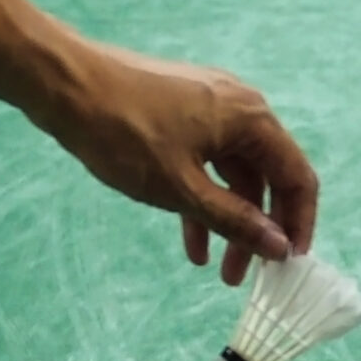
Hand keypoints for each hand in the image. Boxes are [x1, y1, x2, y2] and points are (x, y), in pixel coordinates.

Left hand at [38, 40, 319, 285]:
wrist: (63, 84)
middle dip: (256, 229)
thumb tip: (278, 246)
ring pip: (231, 172)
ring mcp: (208, 106)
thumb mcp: (180, 188)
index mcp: (251, 118)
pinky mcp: (180, 111)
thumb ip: (233, 219)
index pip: (297, 177)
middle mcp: (239, 107)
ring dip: (225, 219)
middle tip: (242, 275)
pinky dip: (200, 196)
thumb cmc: (122, 133)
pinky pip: (204, 159)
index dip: (297, 223)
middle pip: (264, 177)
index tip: (286, 264)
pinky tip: (188, 237)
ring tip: (211, 267)